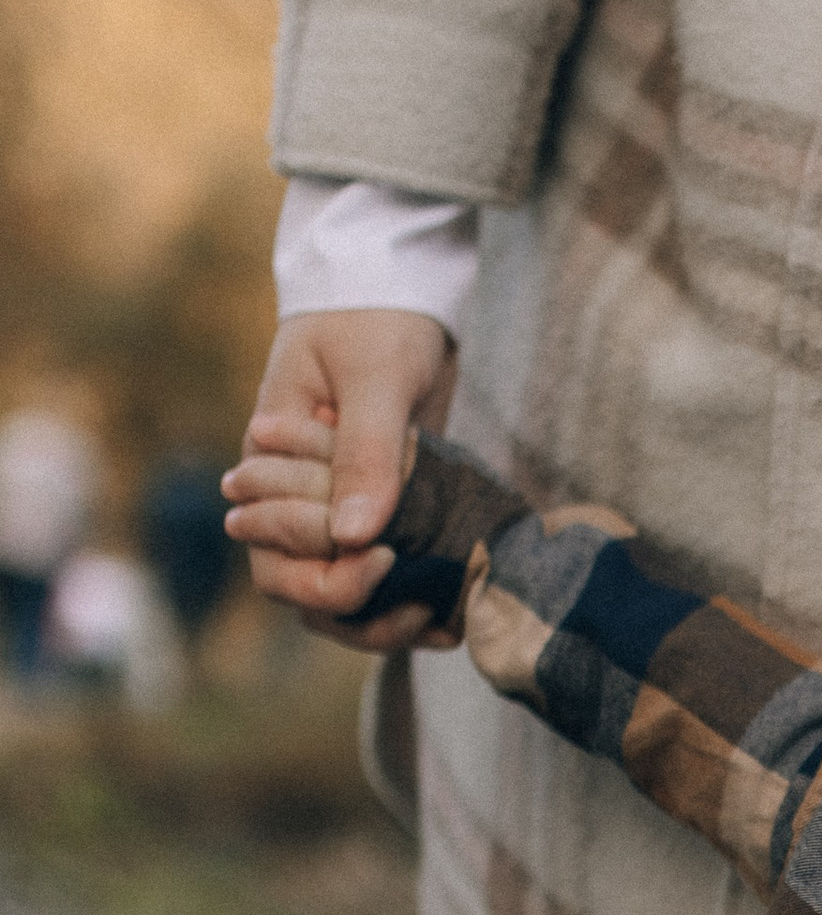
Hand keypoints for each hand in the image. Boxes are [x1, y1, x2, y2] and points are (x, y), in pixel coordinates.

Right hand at [223, 309, 457, 654]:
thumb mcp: (372, 379)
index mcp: (272, 467)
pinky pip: (388, 575)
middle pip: (305, 591)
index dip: (325, 578)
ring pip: (345, 594)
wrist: (404, 291)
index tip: (384, 559)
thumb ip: (365, 455)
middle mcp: (298, 499)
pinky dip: (416, 598)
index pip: (275, 556)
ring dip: (387, 620)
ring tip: (443, 623)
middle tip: (421, 611)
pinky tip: (456, 612)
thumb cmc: (373, 321)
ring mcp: (341, 509)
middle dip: (358, 616)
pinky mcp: (386, 512)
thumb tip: (355, 537)